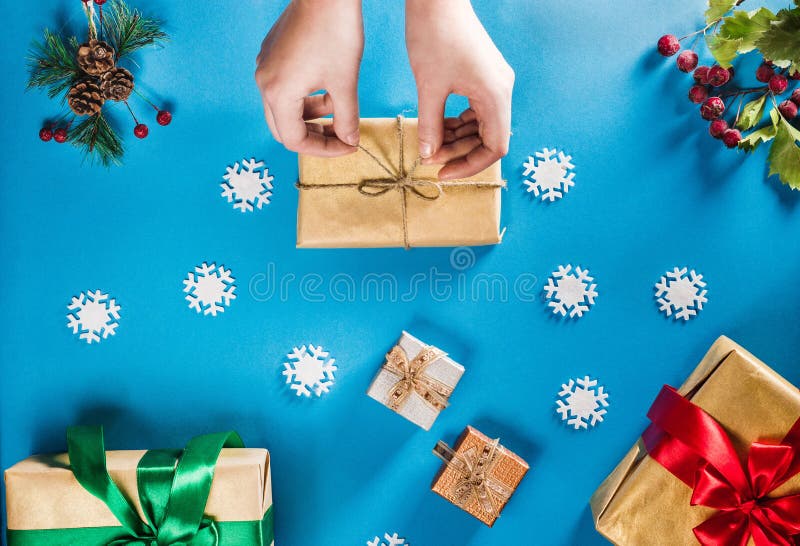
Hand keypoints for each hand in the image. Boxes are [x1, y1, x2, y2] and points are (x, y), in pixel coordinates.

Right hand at [255, 0, 363, 155]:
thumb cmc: (335, 32)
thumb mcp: (345, 82)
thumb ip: (347, 118)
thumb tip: (350, 141)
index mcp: (278, 93)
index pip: (295, 140)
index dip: (324, 150)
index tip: (348, 146)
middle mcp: (265, 82)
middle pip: (284, 128)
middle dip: (315, 137)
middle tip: (341, 138)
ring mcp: (266, 67)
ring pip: (285, 108)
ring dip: (312, 116)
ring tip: (340, 109)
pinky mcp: (273, 54)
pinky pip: (285, 87)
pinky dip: (306, 97)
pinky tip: (329, 89)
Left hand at [405, 0, 513, 178]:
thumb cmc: (434, 35)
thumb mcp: (428, 87)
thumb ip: (430, 126)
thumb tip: (427, 156)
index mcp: (496, 95)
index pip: (495, 147)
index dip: (471, 166)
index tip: (444, 173)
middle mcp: (501, 90)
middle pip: (488, 138)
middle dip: (459, 152)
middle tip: (429, 159)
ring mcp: (494, 83)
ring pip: (481, 126)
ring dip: (457, 139)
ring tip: (429, 145)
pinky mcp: (483, 76)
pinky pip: (475, 110)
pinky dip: (458, 123)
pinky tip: (437, 127)